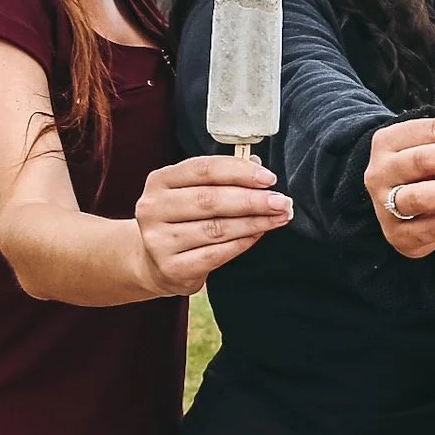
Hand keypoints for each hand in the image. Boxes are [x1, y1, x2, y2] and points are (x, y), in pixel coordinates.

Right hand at [132, 155, 292, 296]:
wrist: (155, 263)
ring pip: (216, 228)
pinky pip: (216, 254)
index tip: (268, 178)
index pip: (203, 169)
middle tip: (281, 202)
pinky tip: (258, 234)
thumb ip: (221, 178)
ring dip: (254, 222)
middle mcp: (153, 209)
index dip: (239, 172)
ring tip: (278, 218)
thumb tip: (258, 167)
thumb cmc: (181, 220)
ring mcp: (159, 240)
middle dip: (252, 200)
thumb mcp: (191, 192)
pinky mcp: (172, 267)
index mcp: (159, 181)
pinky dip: (242, 243)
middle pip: (210, 200)